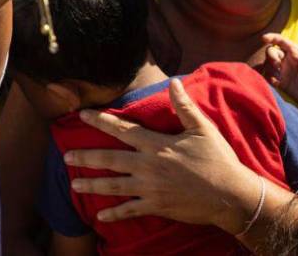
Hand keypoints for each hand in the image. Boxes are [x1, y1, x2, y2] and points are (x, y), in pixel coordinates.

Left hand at [64, 79, 267, 232]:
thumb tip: (173, 81)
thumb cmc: (218, 160)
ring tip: (73, 184)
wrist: (232, 196)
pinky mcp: (157, 206)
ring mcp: (150, 189)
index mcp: (156, 145)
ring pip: (114, 186)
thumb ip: (184, 106)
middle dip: (86, 157)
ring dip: (92, 184)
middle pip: (110, 159)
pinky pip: (130, 211)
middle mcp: (148, 166)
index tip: (81, 115)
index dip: (100, 121)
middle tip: (65, 156)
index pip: (122, 129)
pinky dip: (114, 213)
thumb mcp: (202, 129)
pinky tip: (99, 216)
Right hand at [258, 33, 297, 107]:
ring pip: (267, 65)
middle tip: (277, 65)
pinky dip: (269, 79)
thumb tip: (290, 49)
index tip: (264, 38)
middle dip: (271, 56)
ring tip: (277, 75)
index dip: (272, 37)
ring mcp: (283, 71)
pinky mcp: (281, 83)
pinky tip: (276, 83)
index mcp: (294, 52)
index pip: (280, 41)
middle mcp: (286, 60)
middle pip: (271, 52)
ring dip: (269, 68)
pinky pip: (269, 78)